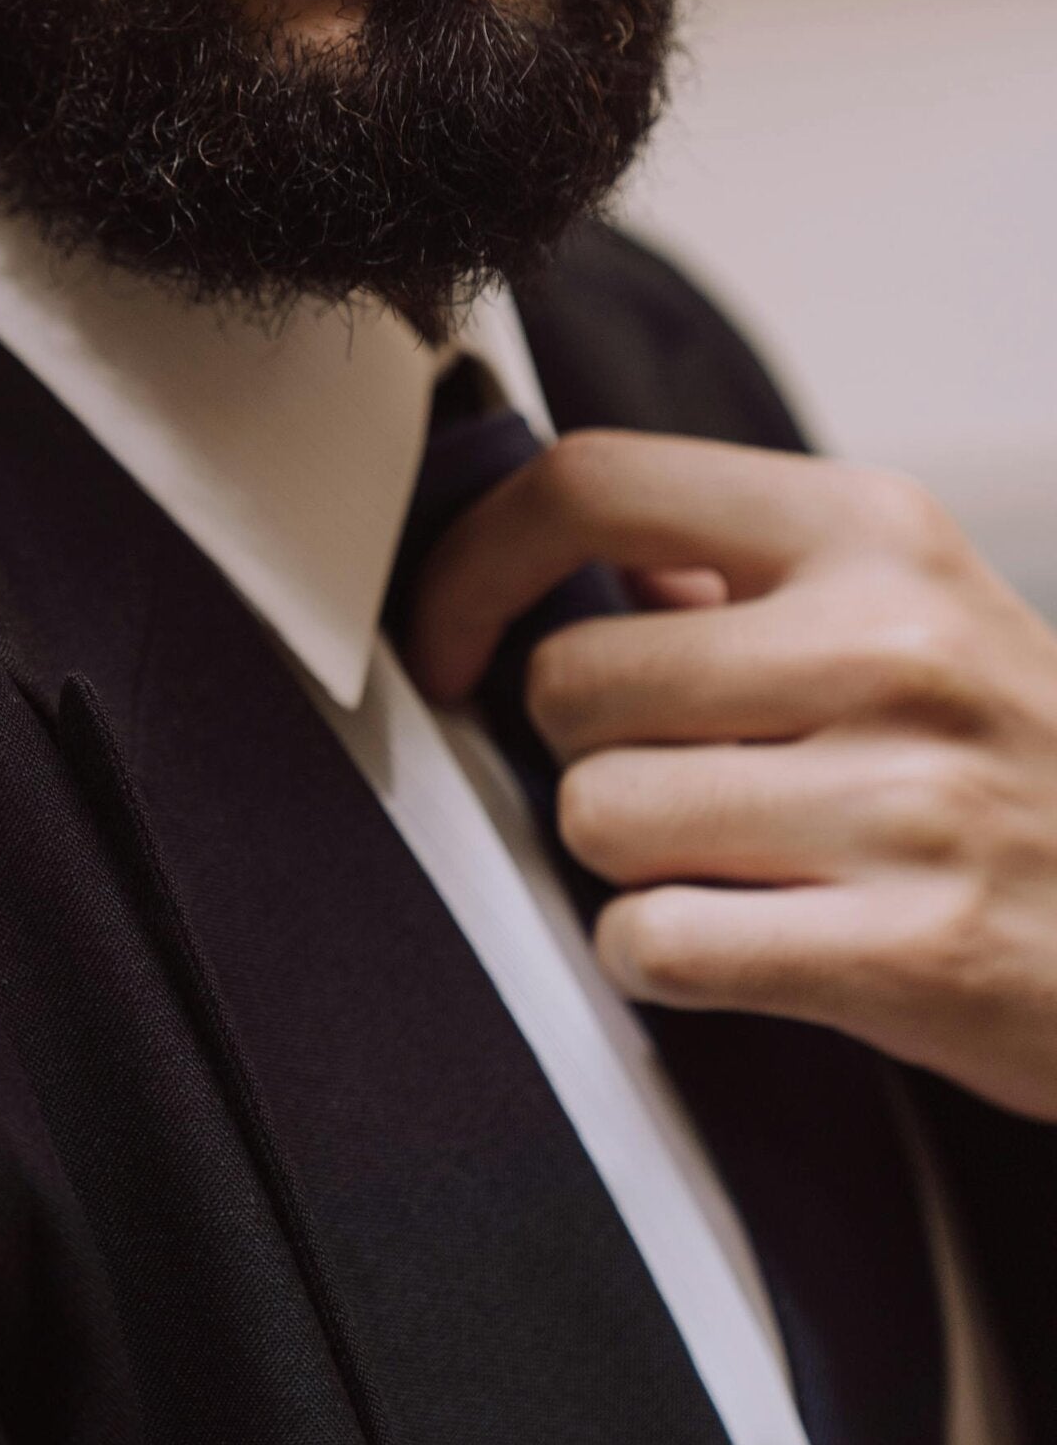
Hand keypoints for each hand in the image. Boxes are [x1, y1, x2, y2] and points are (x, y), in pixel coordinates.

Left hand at [409, 432, 1056, 1119]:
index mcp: (870, 529)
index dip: (472, 564)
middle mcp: (888, 640)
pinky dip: (657, 960)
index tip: (444, 641)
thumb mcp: (908, 610)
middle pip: (568, 682)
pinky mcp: (915, 946)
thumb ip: (732, 577)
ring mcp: (908, 794)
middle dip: (580, 751)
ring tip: (734, 864)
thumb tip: (546, 553)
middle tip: (672, 782)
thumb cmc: (1016, 762)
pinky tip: (737, 947)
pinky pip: (655, 943)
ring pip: (597, 816)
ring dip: (626, 862)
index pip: (591, 484)